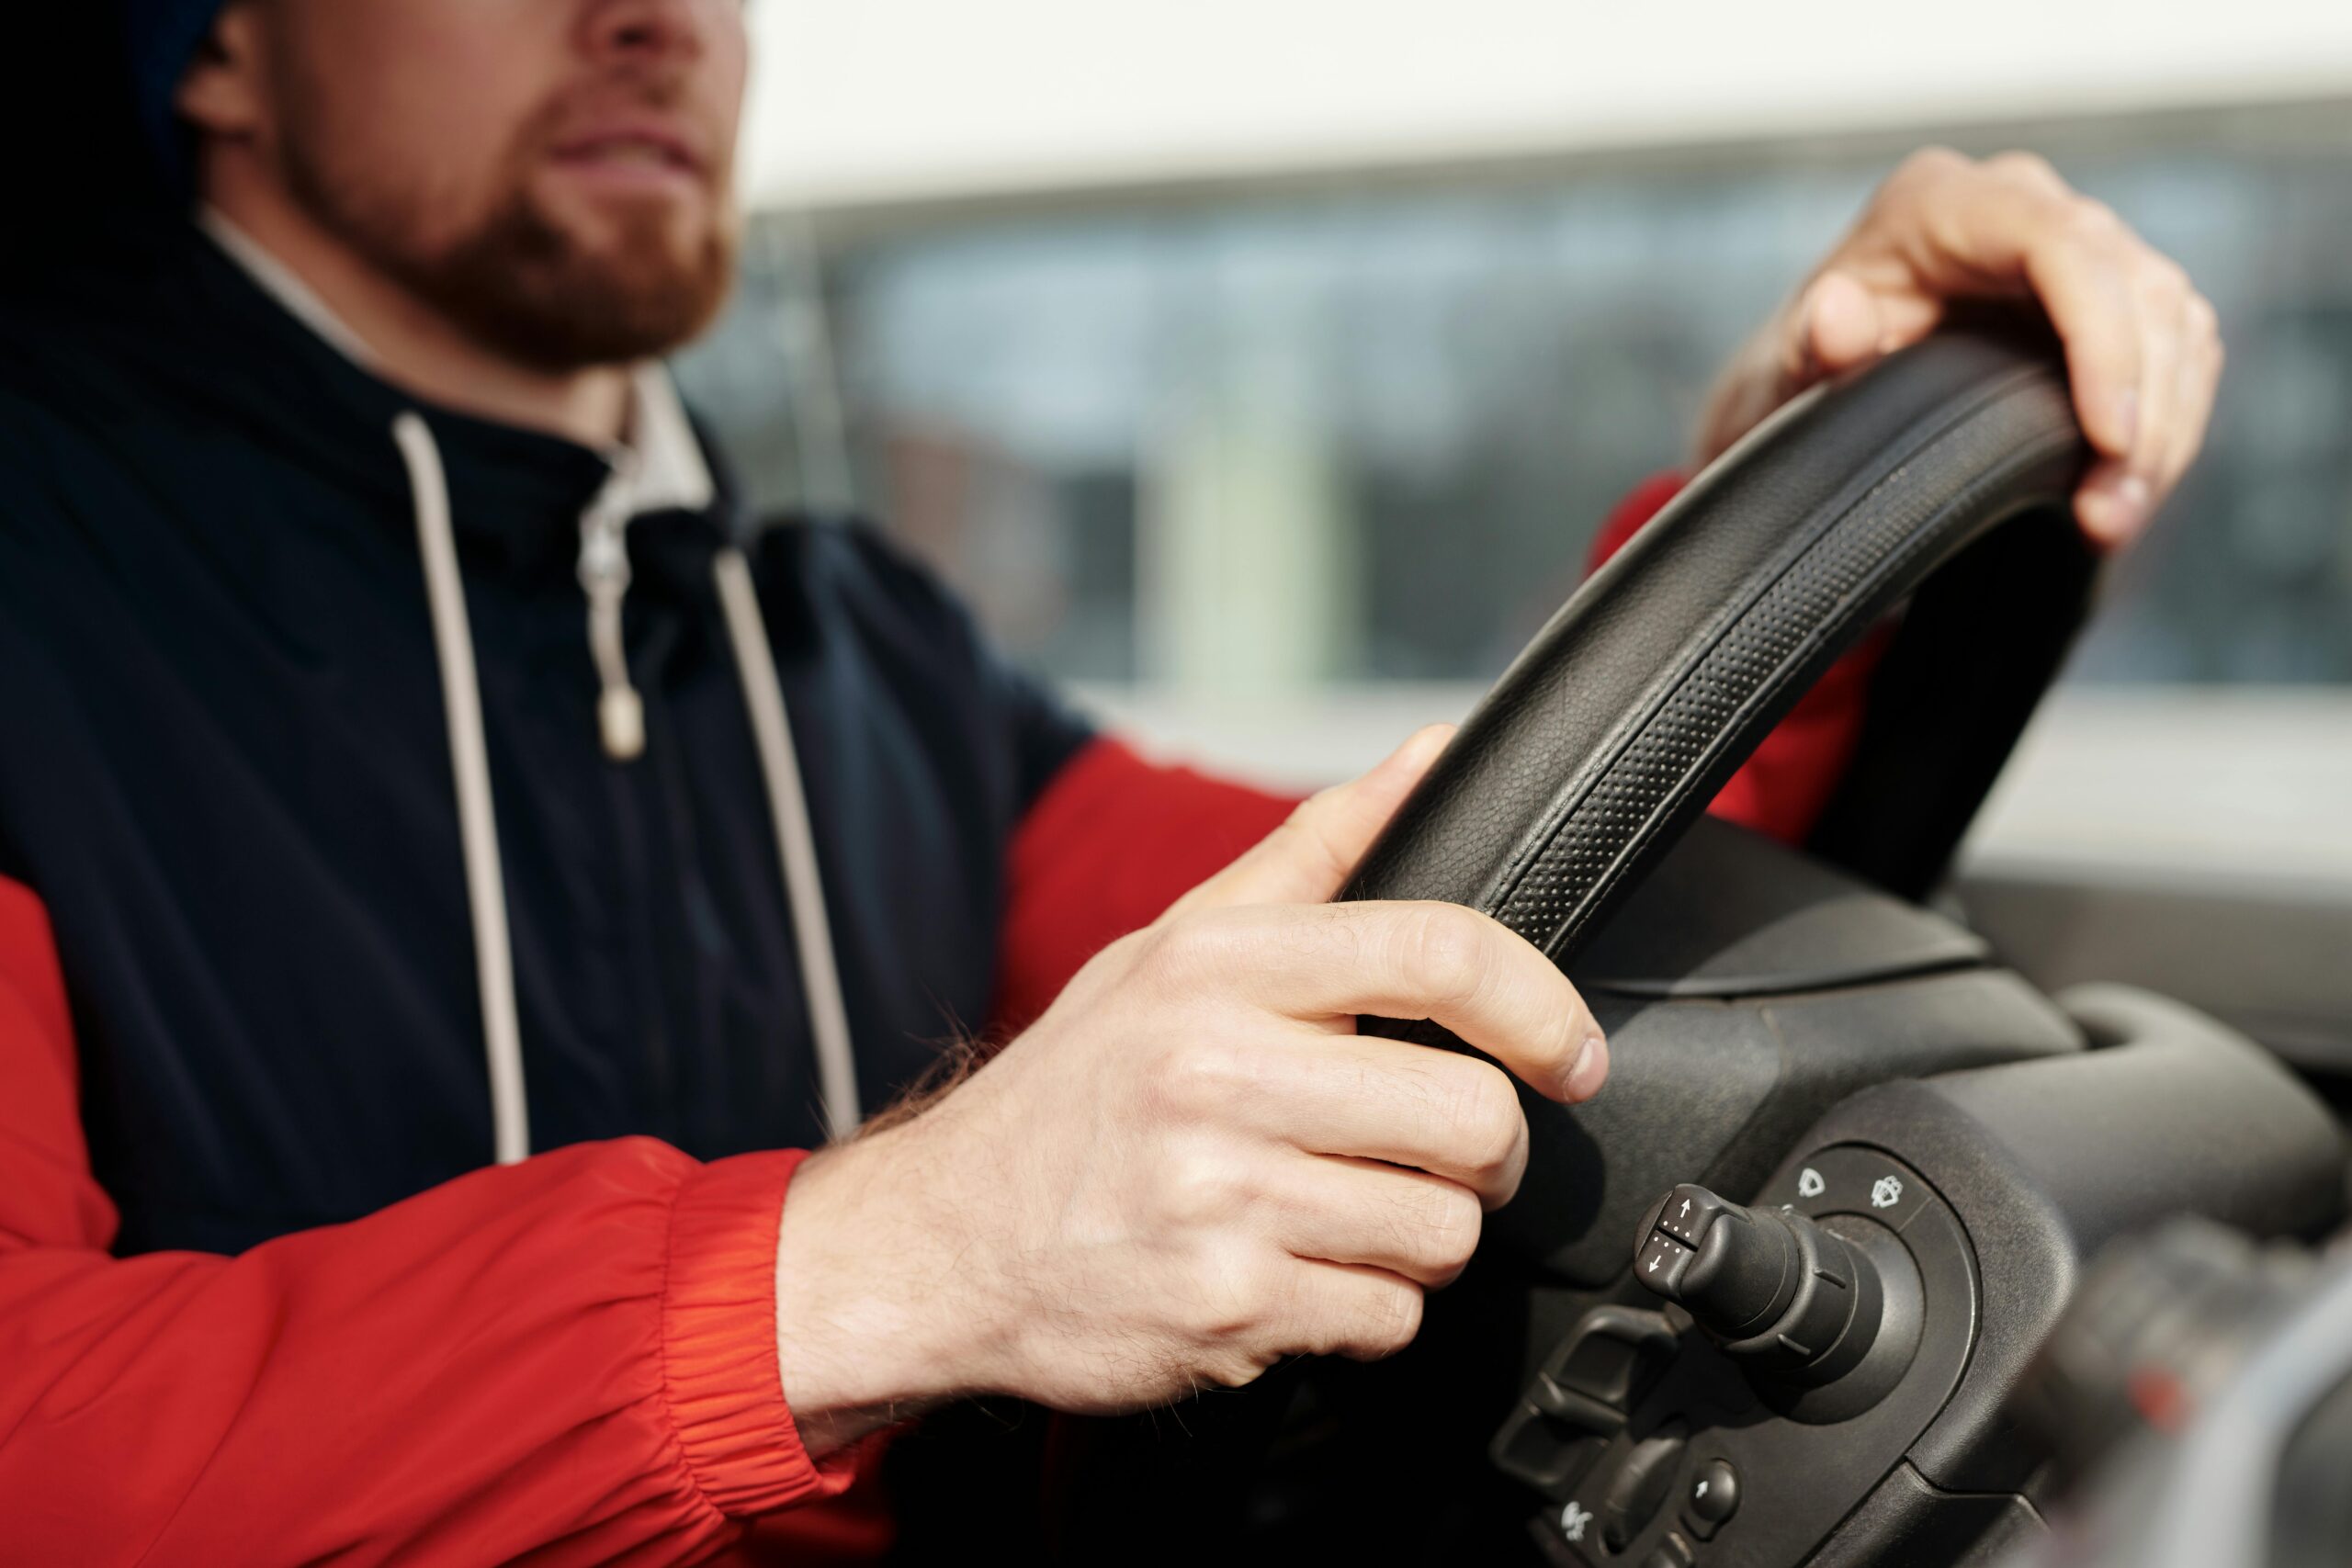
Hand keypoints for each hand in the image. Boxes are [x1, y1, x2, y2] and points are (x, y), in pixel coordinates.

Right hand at [772, 725, 1607, 1450]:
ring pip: (1442, 1230)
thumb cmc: (1078, 1087)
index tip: (1571, 1051)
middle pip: (1470, 1116)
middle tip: (1447, 1152)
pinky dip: (1368, 1307)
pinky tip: (1301, 1272)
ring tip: (1351, 1212)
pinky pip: (1386, 1317)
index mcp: (1215, 966)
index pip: (1439, 952)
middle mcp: (1215, 1073)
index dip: (1541, 1006)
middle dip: (1489, 1151)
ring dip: (1425, 1235)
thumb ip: (1317, 851)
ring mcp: (1218, 1196)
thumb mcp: (1175, 945)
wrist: (940, 1240)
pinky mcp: (1224, 1307)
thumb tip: (1432, 752)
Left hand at [1696, 147, 2222, 549]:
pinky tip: (2129, 492)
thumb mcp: (1783, 369)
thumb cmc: (1799, 369)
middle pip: (2135, 286)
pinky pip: (2174, 347)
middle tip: (2107, 514)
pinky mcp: (2107, 292)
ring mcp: (2072, 243)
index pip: (2061, 245)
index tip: (2107, 436)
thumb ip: (1806, 346)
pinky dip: (2168, 425)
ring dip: (2163, 430)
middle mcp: (2017, 205)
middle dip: (2142, 408)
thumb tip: (1834, 313)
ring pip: (2171, 321)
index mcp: (1938, 204)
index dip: (2102, 339)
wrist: (1814, 377)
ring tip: (2113, 521)